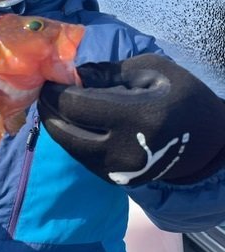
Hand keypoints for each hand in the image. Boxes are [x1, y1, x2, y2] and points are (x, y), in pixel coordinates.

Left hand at [38, 54, 224, 185]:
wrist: (206, 142)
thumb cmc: (180, 97)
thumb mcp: (152, 70)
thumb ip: (109, 71)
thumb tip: (73, 76)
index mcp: (136, 116)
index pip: (76, 105)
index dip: (54, 91)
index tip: (48, 79)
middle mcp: (123, 149)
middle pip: (64, 131)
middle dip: (47, 109)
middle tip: (43, 93)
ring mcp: (118, 170)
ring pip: (69, 147)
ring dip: (55, 126)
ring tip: (53, 106)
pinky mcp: (115, 181)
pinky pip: (81, 158)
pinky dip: (71, 139)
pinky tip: (70, 123)